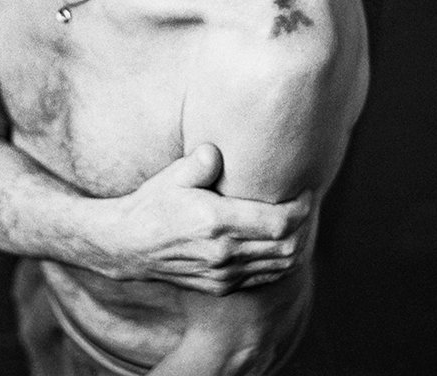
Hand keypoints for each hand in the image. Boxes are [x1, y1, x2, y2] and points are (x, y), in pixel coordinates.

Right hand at [103, 144, 312, 294]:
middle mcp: (224, 254)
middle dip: (305, 226)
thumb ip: (200, 161)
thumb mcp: (173, 175)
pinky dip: (281, 261)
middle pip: (287, 247)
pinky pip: (265, 277)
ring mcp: (224, 274)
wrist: (129, 245)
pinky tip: (281, 242)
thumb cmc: (153, 204)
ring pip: (281, 266)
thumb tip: (218, 150)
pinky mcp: (221, 286)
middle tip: (307, 204)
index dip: (300, 208)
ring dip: (298, 245)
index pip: (278, 223)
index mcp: (216, 223)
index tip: (306, 191)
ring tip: (299, 221)